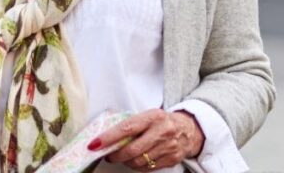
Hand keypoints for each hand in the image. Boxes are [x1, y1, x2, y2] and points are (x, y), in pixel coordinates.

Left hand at [88, 109, 204, 170]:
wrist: (189, 130)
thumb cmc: (162, 121)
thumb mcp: (148, 116)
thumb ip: (131, 124)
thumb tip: (106, 135)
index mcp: (153, 116)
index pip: (126, 128)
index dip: (108, 138)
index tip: (95, 144)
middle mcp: (162, 131)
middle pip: (132, 149)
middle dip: (115, 155)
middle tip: (107, 155)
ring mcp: (168, 147)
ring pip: (139, 161)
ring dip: (125, 162)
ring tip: (121, 157)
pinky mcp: (171, 159)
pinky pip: (147, 168)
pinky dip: (137, 166)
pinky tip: (134, 160)